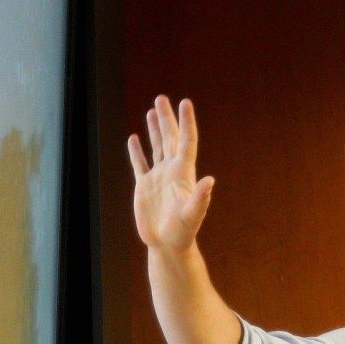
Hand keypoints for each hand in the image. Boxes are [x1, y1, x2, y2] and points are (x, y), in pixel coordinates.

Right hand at [127, 96, 214, 252]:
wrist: (167, 244)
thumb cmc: (183, 232)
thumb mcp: (192, 215)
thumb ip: (200, 198)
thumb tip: (209, 181)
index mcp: (184, 173)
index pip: (186, 141)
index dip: (186, 122)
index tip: (185, 102)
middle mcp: (172, 171)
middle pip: (170, 138)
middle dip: (167, 119)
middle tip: (162, 98)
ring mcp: (158, 178)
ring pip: (156, 147)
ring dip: (154, 129)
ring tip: (152, 110)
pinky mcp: (145, 187)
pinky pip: (140, 164)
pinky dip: (136, 152)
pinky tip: (134, 139)